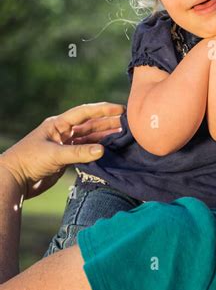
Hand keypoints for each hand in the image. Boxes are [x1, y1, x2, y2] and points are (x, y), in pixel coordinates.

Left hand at [0, 102, 124, 199]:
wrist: (14, 180)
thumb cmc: (29, 162)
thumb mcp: (55, 155)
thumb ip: (79, 153)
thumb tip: (103, 149)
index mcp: (58, 124)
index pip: (84, 113)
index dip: (103, 110)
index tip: (120, 108)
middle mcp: (62, 132)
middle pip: (89, 125)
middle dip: (107, 123)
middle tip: (127, 122)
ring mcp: (64, 145)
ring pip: (89, 138)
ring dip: (104, 136)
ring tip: (123, 135)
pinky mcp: (64, 158)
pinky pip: (85, 151)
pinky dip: (97, 150)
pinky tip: (109, 149)